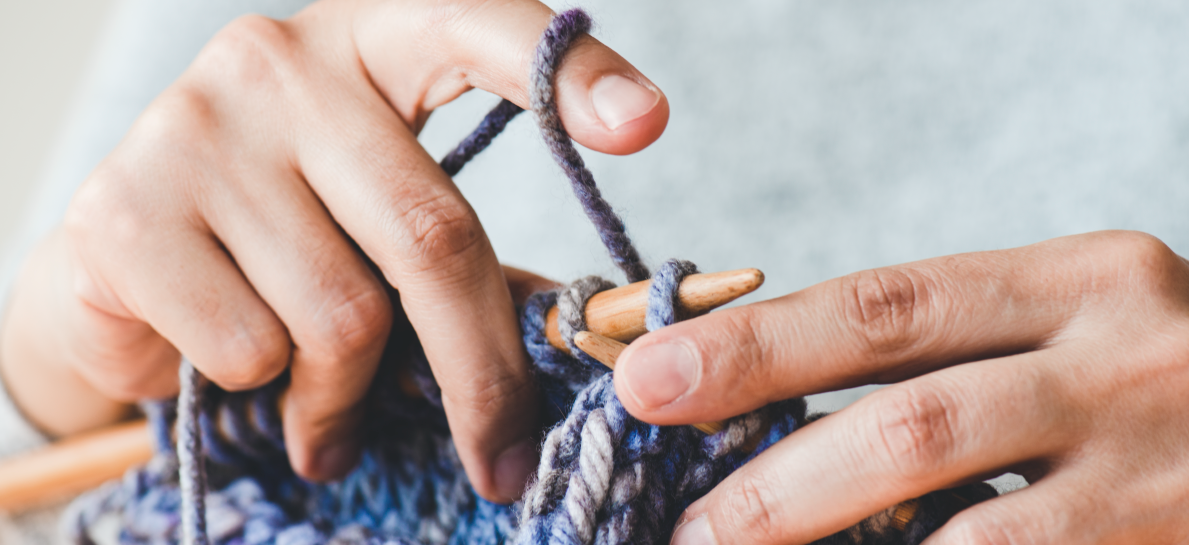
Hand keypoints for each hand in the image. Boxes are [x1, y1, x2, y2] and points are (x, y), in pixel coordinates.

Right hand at [0, 0, 666, 500]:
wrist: (123, 268)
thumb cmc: (287, 239)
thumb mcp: (380, 220)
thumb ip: (465, 251)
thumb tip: (572, 328)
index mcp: (372, 41)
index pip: (476, 24)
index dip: (563, 71)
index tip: (644, 122)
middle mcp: (281, 59)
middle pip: (431, 231)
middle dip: (482, 373)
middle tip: (502, 459)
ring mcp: (196, 124)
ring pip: (342, 313)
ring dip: (345, 394)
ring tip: (325, 410)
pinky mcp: (123, 208)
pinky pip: (250, 348)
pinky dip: (264, 391)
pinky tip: (236, 370)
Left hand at [614, 231, 1188, 543]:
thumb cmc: (1162, 382)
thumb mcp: (1073, 329)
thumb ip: (949, 350)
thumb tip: (774, 398)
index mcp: (1081, 279)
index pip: (887, 306)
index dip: (756, 348)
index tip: (648, 379)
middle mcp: (1128, 359)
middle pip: (910, 420)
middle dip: (774, 480)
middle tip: (680, 519)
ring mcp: (1164, 467)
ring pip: (961, 528)